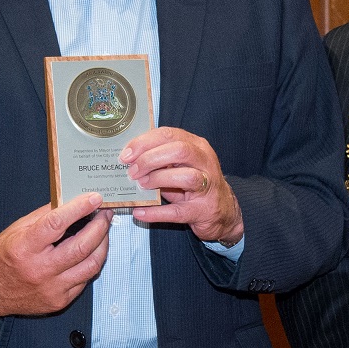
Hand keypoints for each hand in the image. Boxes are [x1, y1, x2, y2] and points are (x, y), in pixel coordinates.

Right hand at [0, 192, 111, 315]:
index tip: (94, 198)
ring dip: (102, 245)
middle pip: (81, 247)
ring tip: (103, 231)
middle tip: (105, 214)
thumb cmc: (1, 258)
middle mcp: (39, 270)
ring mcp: (51, 289)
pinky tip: (91, 252)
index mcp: (24, 247)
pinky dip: (91, 263)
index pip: (57, 223)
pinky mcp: (59, 301)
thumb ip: (44, 216)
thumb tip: (71, 202)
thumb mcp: (16, 230)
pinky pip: (84, 280)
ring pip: (91, 266)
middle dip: (100, 227)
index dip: (79, 208)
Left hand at [122, 128, 243, 245]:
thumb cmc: (195, 185)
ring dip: (158, 179)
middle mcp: (205, 162)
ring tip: (140, 185)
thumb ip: (160, 159)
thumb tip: (128, 160)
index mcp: (197, 145)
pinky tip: (140, 212)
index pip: (169, 134)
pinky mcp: (203, 210)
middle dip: (150, 159)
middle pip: (179, 151)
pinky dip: (156, 213)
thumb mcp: (180, 166)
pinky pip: (178, 211)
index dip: (144, 142)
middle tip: (132, 171)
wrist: (223, 212)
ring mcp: (208, 187)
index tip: (126, 154)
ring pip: (186, 177)